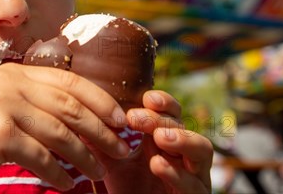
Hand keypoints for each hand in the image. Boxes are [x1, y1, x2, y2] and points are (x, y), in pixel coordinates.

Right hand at [0, 63, 131, 191]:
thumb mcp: (0, 109)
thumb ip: (33, 107)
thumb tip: (80, 122)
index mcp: (14, 74)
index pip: (69, 81)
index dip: (101, 100)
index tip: (122, 120)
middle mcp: (9, 84)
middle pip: (70, 106)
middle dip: (102, 130)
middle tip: (123, 149)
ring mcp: (2, 106)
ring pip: (60, 133)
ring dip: (85, 156)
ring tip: (98, 172)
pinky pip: (41, 157)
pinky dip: (58, 174)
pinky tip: (65, 185)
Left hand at [98, 90, 212, 192]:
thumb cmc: (129, 190)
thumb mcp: (112, 163)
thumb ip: (101, 142)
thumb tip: (79, 118)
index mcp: (165, 140)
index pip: (172, 113)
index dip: (164, 103)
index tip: (147, 97)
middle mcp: (184, 155)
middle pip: (183, 127)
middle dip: (161, 119)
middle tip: (135, 118)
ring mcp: (193, 178)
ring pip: (203, 150)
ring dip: (183, 139)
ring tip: (160, 137)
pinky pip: (194, 186)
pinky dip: (177, 174)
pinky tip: (157, 164)